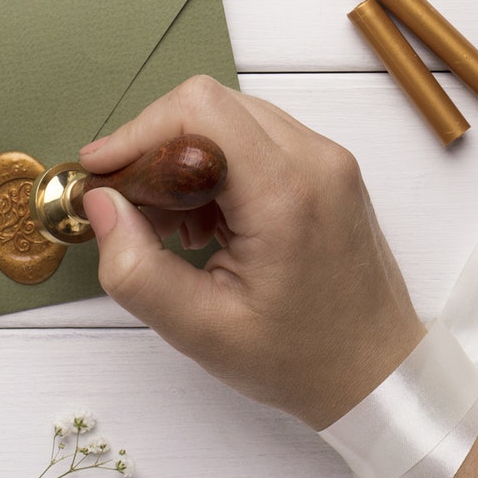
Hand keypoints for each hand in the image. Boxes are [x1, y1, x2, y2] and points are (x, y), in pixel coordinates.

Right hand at [81, 75, 426, 428]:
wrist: (377, 372)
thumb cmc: (300, 359)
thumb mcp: (200, 329)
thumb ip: (136, 269)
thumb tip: (100, 203)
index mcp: (287, 195)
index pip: (199, 110)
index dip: (137, 132)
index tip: (102, 174)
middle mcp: (316, 161)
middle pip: (211, 105)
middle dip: (156, 148)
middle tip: (132, 209)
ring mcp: (328, 160)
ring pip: (232, 117)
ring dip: (186, 160)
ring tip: (174, 226)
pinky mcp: (329, 168)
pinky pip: (258, 138)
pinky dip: (218, 166)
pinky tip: (208, 223)